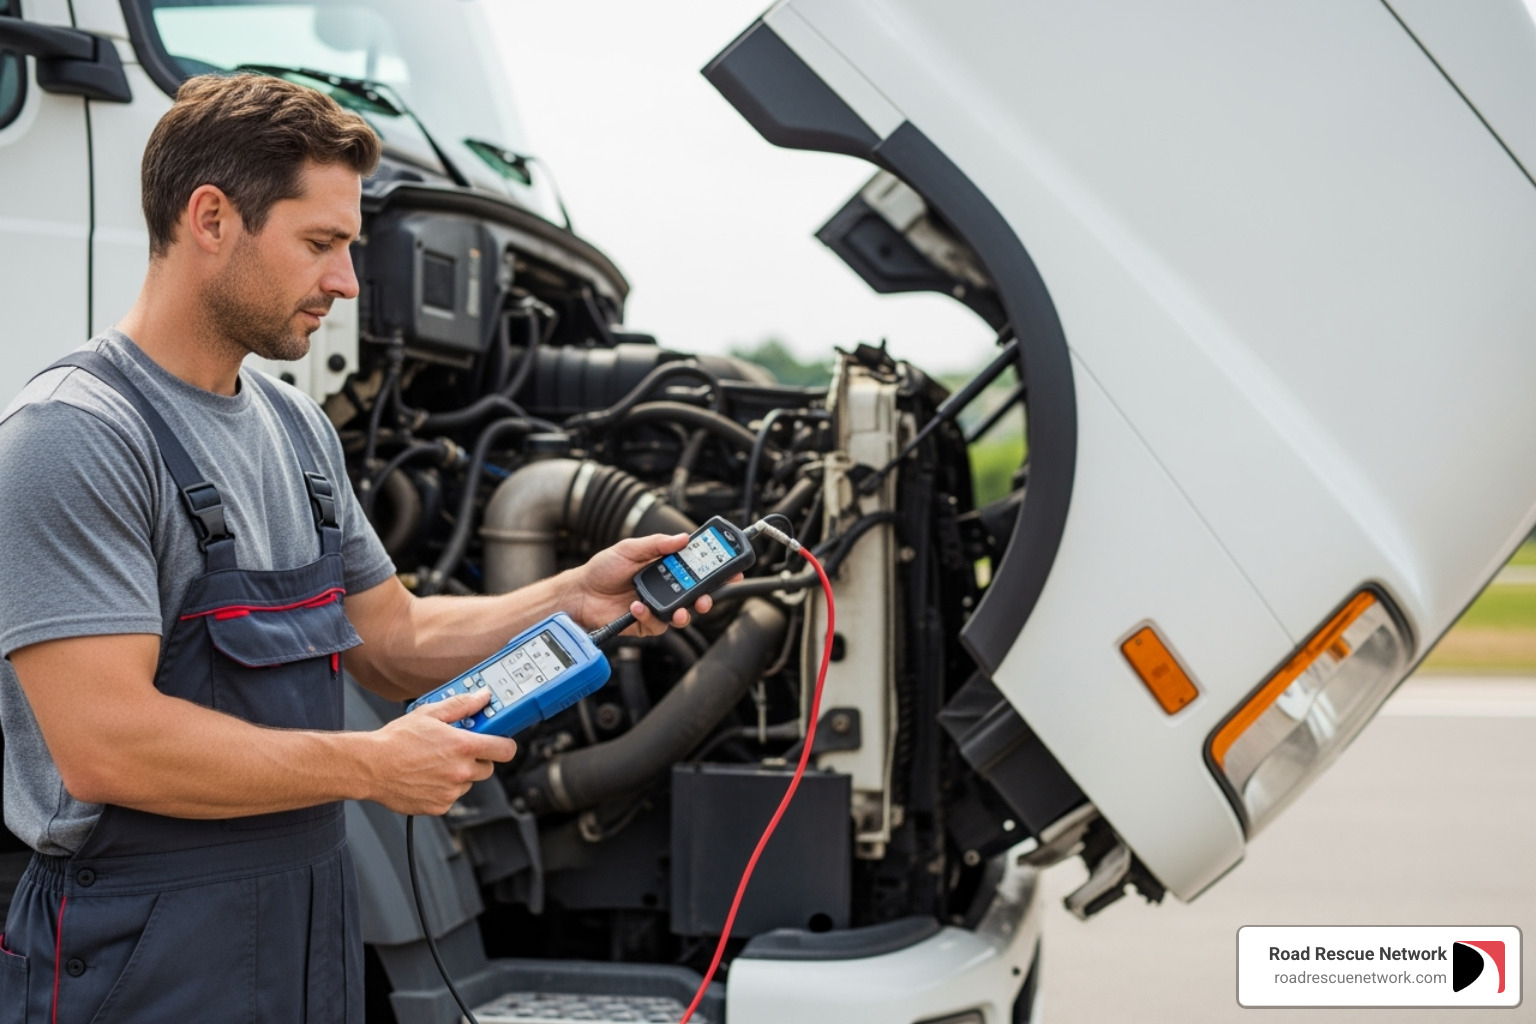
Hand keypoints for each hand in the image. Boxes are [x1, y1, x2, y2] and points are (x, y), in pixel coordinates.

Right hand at [365, 690, 515, 814]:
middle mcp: (461, 771)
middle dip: (477, 758)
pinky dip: (443, 789)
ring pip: (467, 783)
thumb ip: (462, 705)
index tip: (499, 742)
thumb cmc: (397, 740)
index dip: (504, 745)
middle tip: (457, 750)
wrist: (370, 767)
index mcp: (463, 746)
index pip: (505, 750)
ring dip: (458, 774)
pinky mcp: (439, 806)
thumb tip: (482, 697)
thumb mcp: (430, 713)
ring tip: (434, 763)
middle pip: (488, 768)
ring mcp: (450, 791)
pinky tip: (425, 777)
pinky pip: (450, 797)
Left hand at [566, 533, 730, 636]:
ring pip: (683, 615)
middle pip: (696, 595)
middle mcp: (665, 587)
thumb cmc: (603, 569)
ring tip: (679, 611)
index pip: (696, 568)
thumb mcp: (629, 549)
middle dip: (707, 597)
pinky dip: (649, 615)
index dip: (716, 571)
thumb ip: (657, 544)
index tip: (731, 571)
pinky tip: (637, 606)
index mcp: (665, 567)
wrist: (580, 593)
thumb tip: (682, 539)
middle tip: (707, 598)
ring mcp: (657, 606)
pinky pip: (658, 625)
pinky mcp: (646, 623)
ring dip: (684, 614)